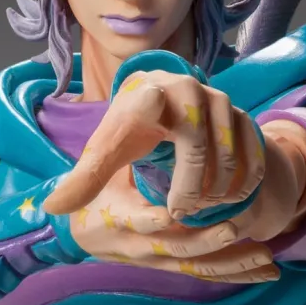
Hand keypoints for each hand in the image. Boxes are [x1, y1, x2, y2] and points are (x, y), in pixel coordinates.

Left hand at [44, 72, 304, 283]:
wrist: (165, 97)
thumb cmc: (131, 128)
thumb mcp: (106, 151)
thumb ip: (84, 179)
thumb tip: (52, 209)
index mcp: (149, 95)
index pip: (152, 106)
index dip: (159, 134)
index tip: (167, 177)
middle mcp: (188, 90)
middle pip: (199, 147)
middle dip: (192, 188)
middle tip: (179, 213)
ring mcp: (220, 101)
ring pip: (230, 156)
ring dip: (218, 190)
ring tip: (199, 208)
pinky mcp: (243, 116)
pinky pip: (253, 158)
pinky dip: (244, 185)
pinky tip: (228, 202)